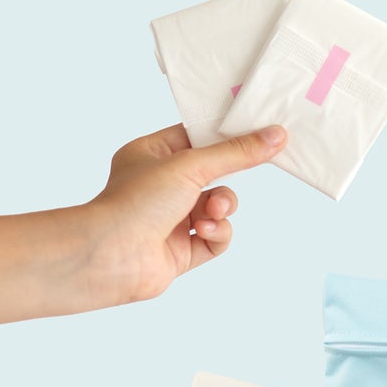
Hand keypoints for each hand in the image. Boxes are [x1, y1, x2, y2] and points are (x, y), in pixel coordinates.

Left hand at [76, 121, 286, 308]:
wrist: (111, 256)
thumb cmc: (135, 201)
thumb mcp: (191, 165)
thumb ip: (236, 153)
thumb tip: (275, 136)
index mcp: (150, 155)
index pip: (194, 137)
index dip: (224, 135)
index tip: (257, 131)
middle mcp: (158, 187)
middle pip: (212, 174)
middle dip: (227, 177)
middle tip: (246, 168)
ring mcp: (169, 220)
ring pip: (218, 207)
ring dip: (222, 207)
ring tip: (212, 212)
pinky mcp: (179, 251)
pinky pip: (215, 238)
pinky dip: (217, 233)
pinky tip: (204, 232)